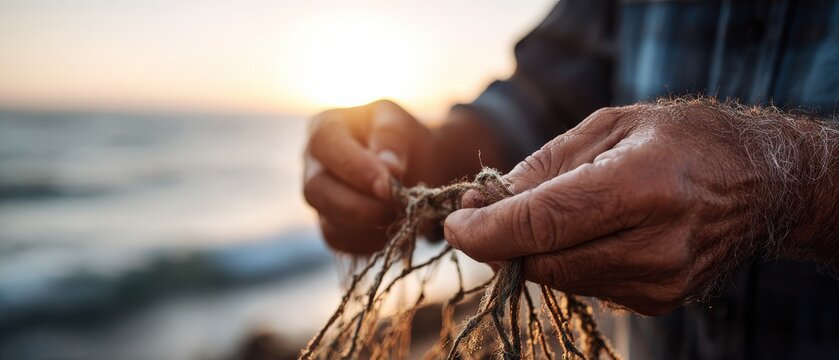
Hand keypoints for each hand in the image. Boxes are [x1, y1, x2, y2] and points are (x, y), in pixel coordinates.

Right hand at [304, 100, 435, 253]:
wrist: (414, 166)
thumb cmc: (402, 139)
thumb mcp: (401, 124)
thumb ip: (393, 138)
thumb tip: (390, 168)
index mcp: (326, 127)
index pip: (326, 144)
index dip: (354, 167)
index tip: (387, 185)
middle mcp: (313, 164)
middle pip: (316, 190)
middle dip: (359, 205)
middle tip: (397, 205)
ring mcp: (319, 199)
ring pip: (328, 222)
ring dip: (369, 226)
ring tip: (402, 212)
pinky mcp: (330, 226)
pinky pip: (341, 242)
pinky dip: (370, 240)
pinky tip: (393, 226)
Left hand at [444, 102, 793, 314]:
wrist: (759, 184)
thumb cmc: (680, 140)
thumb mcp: (609, 127)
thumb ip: (542, 167)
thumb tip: (484, 203)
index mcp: (641, 186)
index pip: (542, 225)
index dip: (486, 231)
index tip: (455, 224)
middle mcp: (654, 244)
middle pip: (543, 261)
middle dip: (501, 241)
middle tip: (488, 209)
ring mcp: (659, 282)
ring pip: (559, 279)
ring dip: (534, 251)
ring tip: (548, 212)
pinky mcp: (659, 302)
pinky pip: (586, 287)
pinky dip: (569, 261)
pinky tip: (588, 232)